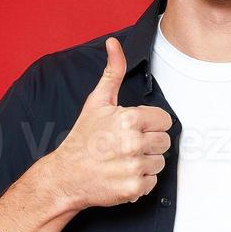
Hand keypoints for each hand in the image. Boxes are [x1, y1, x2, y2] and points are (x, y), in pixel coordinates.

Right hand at [43, 37, 171, 209]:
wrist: (65, 176)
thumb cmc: (82, 139)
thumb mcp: (97, 102)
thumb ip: (113, 72)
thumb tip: (113, 43)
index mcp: (129, 119)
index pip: (164, 120)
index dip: (150, 124)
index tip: (134, 129)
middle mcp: (133, 142)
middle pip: (165, 142)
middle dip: (149, 143)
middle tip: (127, 146)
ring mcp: (134, 166)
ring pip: (160, 162)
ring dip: (145, 162)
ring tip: (123, 160)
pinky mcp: (134, 187)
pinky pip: (152, 182)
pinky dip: (140, 181)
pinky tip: (122, 174)